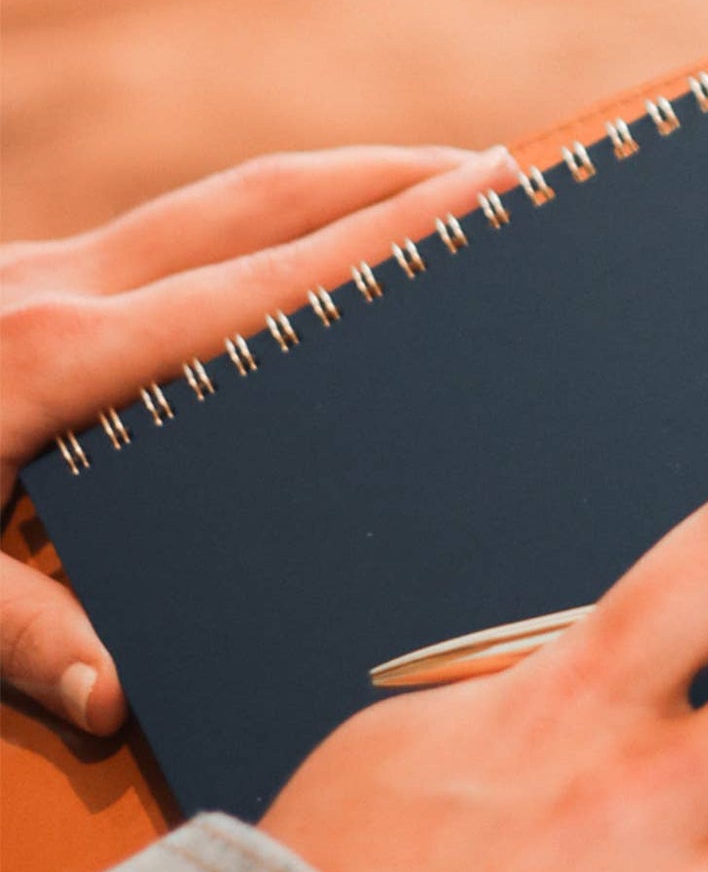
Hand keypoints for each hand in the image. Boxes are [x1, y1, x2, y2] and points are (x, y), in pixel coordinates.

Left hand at [1, 145, 516, 732]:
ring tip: (419, 193)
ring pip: (214, 202)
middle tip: (494, 176)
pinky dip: (251, 230)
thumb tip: (118, 694)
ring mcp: (33, 268)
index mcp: (56, 356)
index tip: (483, 197)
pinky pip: (164, 235)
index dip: (384, 240)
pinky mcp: (10, 278)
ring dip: (326, 187)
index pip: (264, 284)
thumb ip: (2, 625)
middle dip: (385, 178)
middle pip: (259, 201)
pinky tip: (279, 270)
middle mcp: (61, 287)